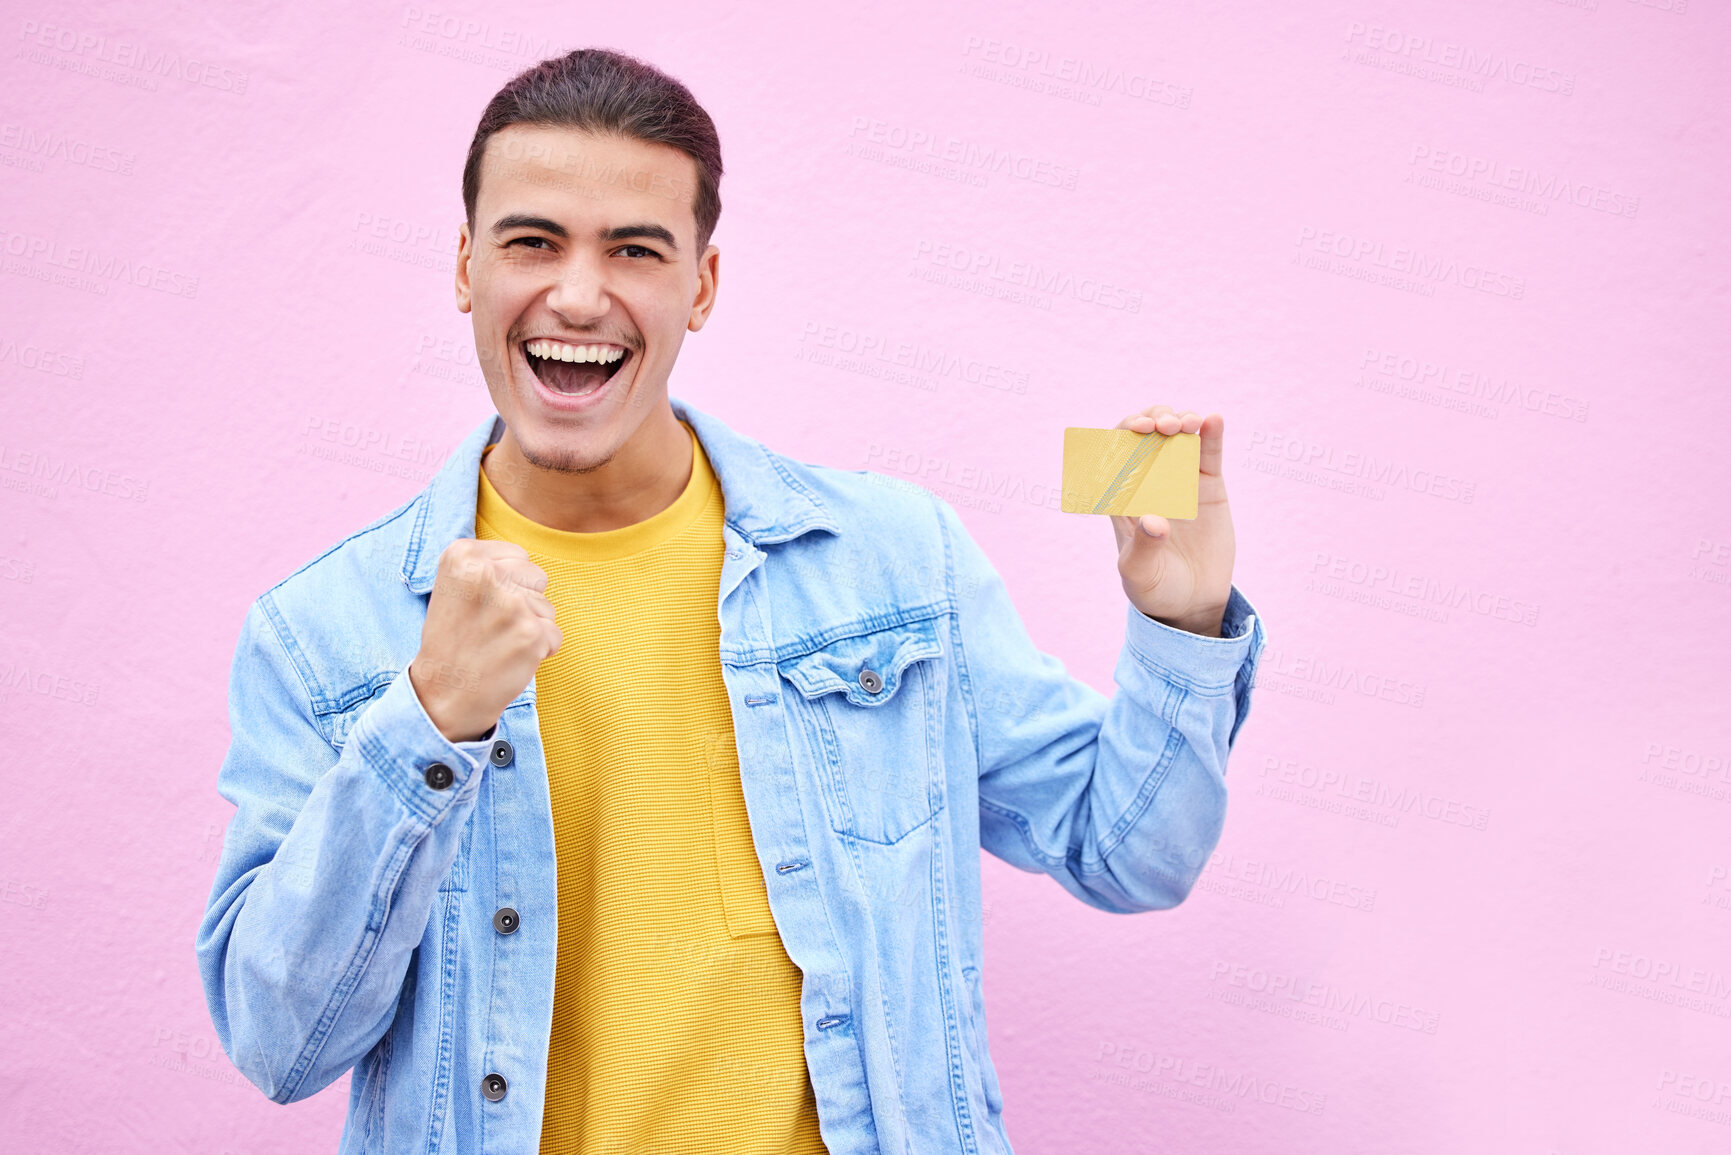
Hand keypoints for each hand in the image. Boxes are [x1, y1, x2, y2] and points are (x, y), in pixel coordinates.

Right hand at [409, 539, 561, 741]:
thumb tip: (526, 560)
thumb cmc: (452, 640)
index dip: (505, 585)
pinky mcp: (531, 633)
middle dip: (523, 601)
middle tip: (490, 626)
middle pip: (537, 576)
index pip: (517, 556)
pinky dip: (540, 650)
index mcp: (462, 555)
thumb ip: (487, 565)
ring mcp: (511, 604)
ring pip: (547, 606)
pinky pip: (555, 634)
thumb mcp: (453, 586)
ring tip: (497, 643)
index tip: (479, 606)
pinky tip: (510, 658)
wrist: (443, 695)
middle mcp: (485, 574)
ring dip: (530, 626)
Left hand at [1108, 406, 1234, 636]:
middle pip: (1144, 435)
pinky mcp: (1208, 485)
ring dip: (1179, 420)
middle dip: (1150, 419)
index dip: (1121, 435)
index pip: (1113, 454)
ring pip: (1176, 436)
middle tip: (1161, 426)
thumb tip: (1154, 521)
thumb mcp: (1140, 574)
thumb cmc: (1154, 588)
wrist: (1191, 602)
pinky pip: (1208, 453)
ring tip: (1186, 424)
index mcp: (1121, 496)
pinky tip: (1213, 420)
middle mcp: (1148, 481)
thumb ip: (1142, 548)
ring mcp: (1179, 480)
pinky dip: (1211, 433)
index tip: (1135, 432)